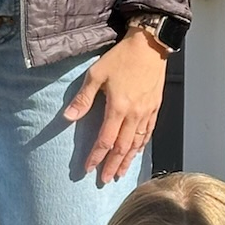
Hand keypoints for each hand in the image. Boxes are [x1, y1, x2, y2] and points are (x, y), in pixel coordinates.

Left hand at [64, 29, 167, 183]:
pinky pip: (148, 132)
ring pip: (137, 143)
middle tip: (105, 179)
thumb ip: (83, 98)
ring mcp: (147, 112)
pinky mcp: (155, 107)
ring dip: (128, 160)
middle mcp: (134, 114)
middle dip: (113, 165)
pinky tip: (137, 152)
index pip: (105, 140)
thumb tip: (68, 117)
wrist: (149, 45)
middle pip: (122, 147)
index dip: (96, 156)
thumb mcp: (96, 74)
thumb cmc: (121, 57)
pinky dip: (141, 145)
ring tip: (120, 173)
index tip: (88, 169)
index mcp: (118, 107)